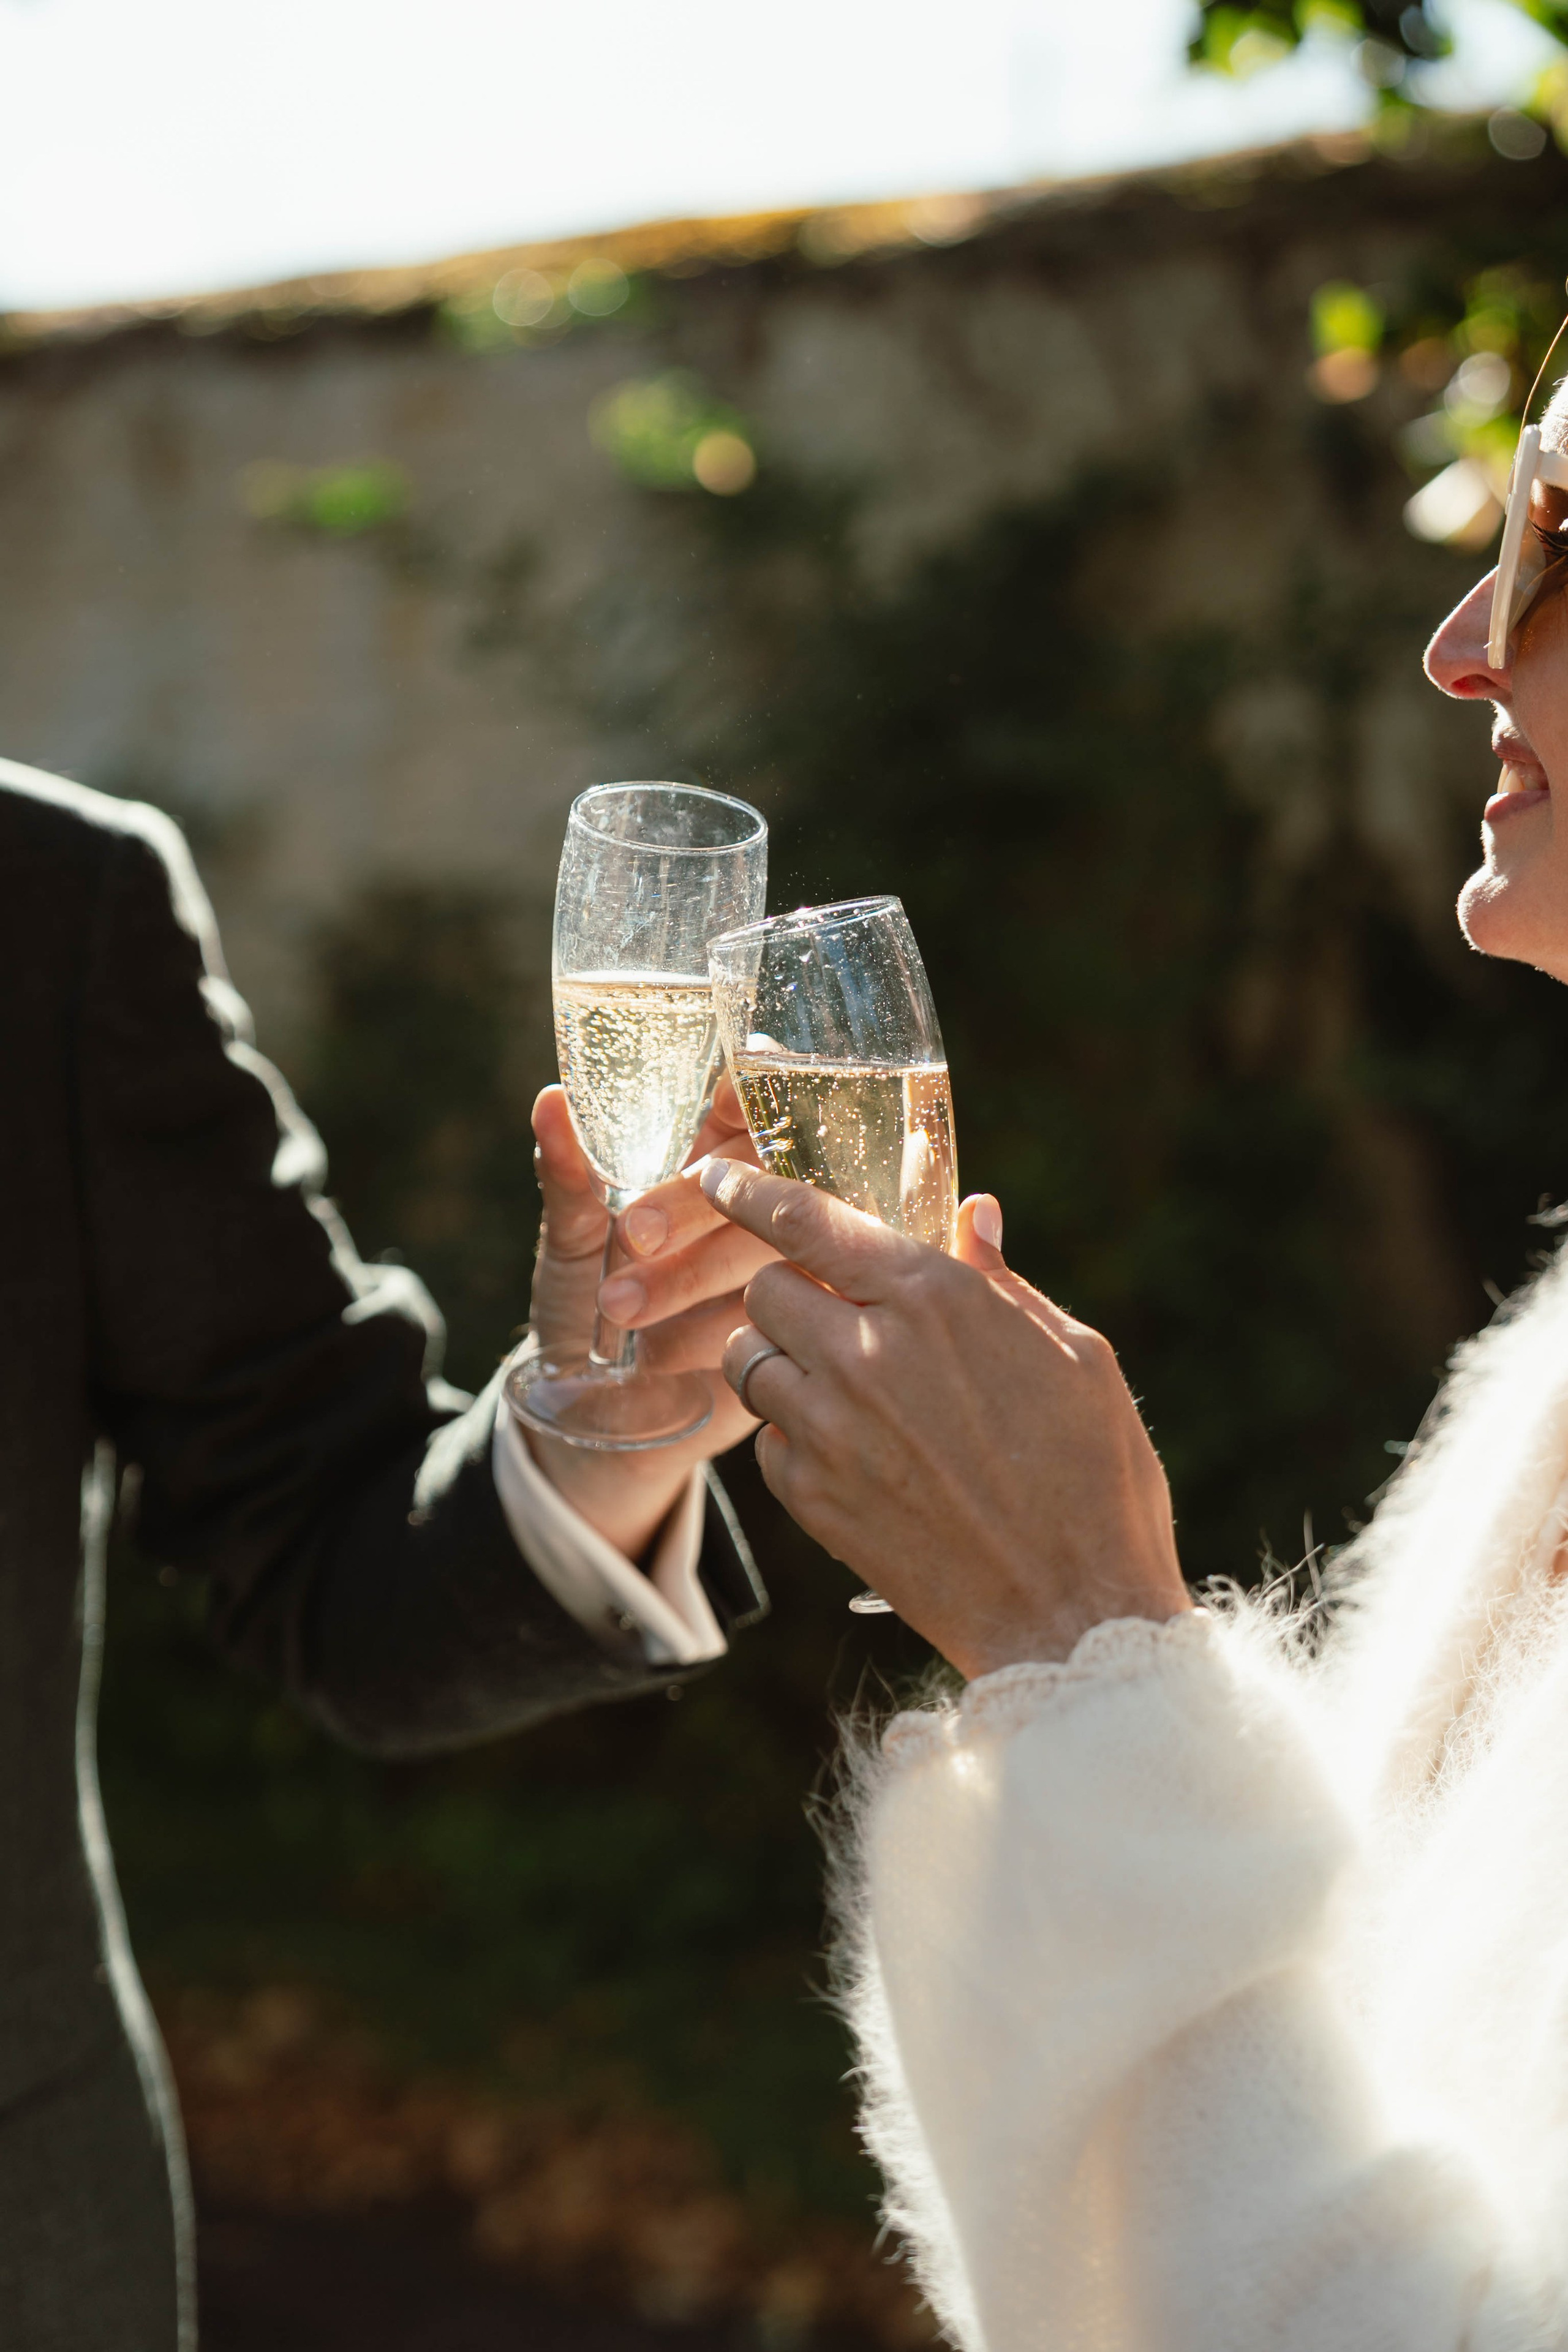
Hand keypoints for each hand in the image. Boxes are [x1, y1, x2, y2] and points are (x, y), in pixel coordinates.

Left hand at [523, 1078, 775, 1557]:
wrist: (592, 1410)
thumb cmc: (582, 1304)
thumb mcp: (571, 1238)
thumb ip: (568, 1174)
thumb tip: (550, 1102)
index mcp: (712, 1158)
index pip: (746, 1104)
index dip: (739, 1098)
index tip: (713, 1110)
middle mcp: (760, 1206)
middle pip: (761, 1177)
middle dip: (692, 1203)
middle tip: (632, 1235)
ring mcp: (787, 1270)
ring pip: (771, 1251)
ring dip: (693, 1275)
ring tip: (618, 1309)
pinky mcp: (795, 1335)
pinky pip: (777, 1323)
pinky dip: (710, 1334)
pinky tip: (659, 1355)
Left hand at [697, 1162, 1189, 1678]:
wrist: (1069, 1614)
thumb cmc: (1095, 1479)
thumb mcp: (1075, 1357)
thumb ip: (1005, 1282)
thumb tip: (973, 1214)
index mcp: (936, 1300)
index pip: (808, 1220)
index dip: (751, 1189)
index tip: (718, 1174)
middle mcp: (867, 1354)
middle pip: (765, 1287)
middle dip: (792, 1289)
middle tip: (835, 1314)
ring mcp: (830, 1429)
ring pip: (747, 1360)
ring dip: (779, 1358)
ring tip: (837, 1382)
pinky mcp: (811, 1497)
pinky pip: (765, 1439)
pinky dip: (791, 1433)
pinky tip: (852, 1451)